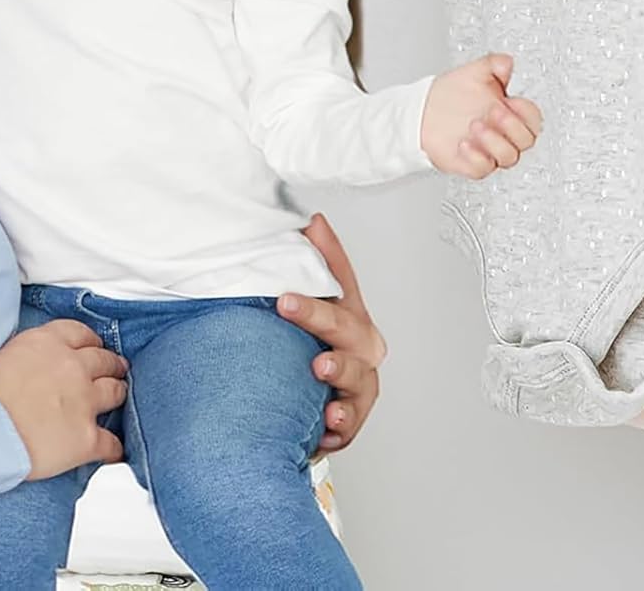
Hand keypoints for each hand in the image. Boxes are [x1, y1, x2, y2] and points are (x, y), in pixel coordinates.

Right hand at [0, 320, 127, 480]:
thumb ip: (19, 358)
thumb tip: (12, 369)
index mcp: (48, 342)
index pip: (80, 334)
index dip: (90, 343)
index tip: (92, 348)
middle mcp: (72, 366)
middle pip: (103, 360)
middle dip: (110, 366)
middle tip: (113, 371)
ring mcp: (83, 402)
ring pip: (114, 392)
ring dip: (117, 395)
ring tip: (118, 399)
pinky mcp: (85, 438)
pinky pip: (110, 442)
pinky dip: (115, 447)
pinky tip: (115, 451)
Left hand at [278, 214, 385, 452]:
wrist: (306, 409)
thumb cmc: (307, 350)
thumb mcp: (294, 307)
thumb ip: (300, 263)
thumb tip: (303, 218)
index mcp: (346, 310)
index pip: (340, 273)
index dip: (326, 251)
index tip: (307, 229)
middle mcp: (357, 344)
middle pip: (345, 324)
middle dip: (316, 313)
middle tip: (285, 303)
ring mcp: (357, 382)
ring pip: (358, 376)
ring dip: (340, 371)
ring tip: (320, 368)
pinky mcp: (348, 419)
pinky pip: (349, 424)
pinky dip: (339, 425)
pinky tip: (325, 424)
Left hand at [420, 53, 539, 177]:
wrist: (424, 110)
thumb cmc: (452, 93)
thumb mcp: (474, 72)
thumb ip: (494, 65)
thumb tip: (507, 62)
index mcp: (510, 112)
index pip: (533, 118)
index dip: (526, 111)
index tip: (511, 101)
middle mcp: (503, 134)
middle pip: (526, 140)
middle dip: (512, 125)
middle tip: (494, 111)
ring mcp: (490, 150)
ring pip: (509, 157)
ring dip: (494, 141)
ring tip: (475, 125)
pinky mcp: (473, 164)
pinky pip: (483, 169)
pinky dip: (476, 157)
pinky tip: (464, 143)